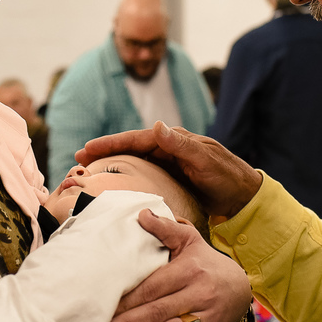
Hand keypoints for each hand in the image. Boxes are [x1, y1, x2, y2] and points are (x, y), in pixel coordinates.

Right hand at [78, 122, 262, 219]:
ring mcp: (169, 162)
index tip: (87, 149)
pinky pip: (143, 173)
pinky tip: (114, 184)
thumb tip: (156, 126)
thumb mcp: (205, 160)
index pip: (136, 138)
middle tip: (78, 159)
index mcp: (174, 140)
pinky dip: (126, 175)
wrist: (243, 195)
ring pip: (134, 160)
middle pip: (130, 147)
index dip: (110, 143)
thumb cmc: (227, 176)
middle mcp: (169, 148)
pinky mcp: (171, 176)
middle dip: (104, 151)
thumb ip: (182, 145)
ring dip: (112, 163)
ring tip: (88, 170)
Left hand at [105, 209, 251, 321]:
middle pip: (160, 310)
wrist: (241, 285)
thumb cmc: (205, 263)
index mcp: (189, 270)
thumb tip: (141, 214)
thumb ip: (165, 229)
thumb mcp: (189, 241)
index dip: (129, 299)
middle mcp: (200, 293)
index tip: (106, 308)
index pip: (153, 286)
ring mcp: (208, 316)